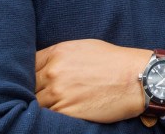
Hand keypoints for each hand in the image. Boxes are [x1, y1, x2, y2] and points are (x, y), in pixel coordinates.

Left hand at [35, 39, 151, 122]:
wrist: (136, 79)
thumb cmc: (114, 62)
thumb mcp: (85, 48)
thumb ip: (61, 56)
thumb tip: (47, 66)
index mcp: (58, 53)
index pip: (28, 64)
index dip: (30, 73)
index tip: (35, 79)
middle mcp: (54, 72)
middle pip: (29, 85)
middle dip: (35, 90)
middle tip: (43, 94)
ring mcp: (58, 93)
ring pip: (36, 103)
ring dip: (41, 105)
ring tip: (52, 105)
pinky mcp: (66, 112)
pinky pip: (47, 116)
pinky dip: (50, 116)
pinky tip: (60, 112)